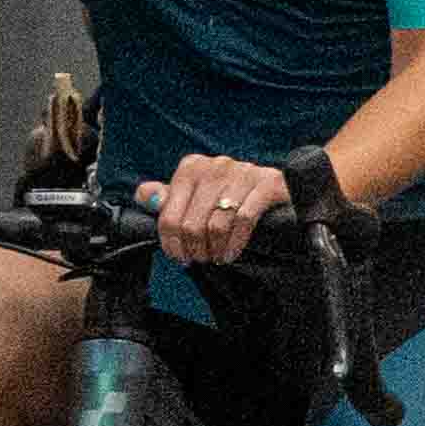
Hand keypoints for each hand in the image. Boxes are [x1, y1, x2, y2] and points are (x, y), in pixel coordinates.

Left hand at [157, 153, 289, 271]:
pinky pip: (243, 220)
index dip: (171, 242)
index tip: (179, 257)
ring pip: (216, 224)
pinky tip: (231, 253)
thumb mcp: (197, 195)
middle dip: (194, 248)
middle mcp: (215, 165)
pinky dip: (234, 243)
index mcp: (192, 167)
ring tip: (217, 258)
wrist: (280, 189)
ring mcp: (242, 173)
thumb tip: (144, 195)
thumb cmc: (231, 196)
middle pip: (191, 222)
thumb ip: (169, 198)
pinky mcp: (267, 183)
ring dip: (214, 249)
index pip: (168, 214)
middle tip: (201, 259)